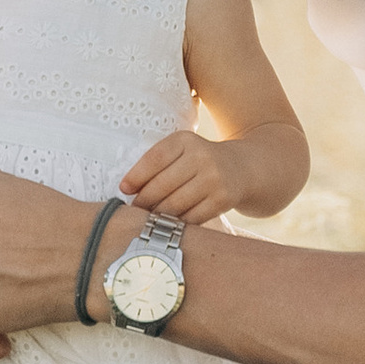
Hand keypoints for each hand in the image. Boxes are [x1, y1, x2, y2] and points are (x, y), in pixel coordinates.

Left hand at [117, 130, 236, 223]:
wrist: (240, 168)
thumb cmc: (199, 160)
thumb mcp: (181, 150)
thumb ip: (157, 163)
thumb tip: (129, 189)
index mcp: (186, 140)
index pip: (155, 159)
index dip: (136, 176)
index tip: (124, 189)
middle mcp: (202, 157)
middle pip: (162, 185)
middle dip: (144, 200)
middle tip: (135, 208)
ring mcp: (213, 179)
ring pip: (175, 204)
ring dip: (157, 214)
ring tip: (149, 217)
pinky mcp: (222, 200)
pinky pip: (191, 217)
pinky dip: (176, 223)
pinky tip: (169, 223)